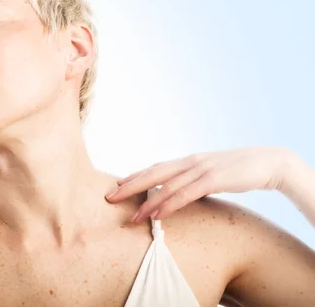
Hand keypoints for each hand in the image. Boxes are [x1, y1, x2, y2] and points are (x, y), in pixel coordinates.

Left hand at [105, 146, 294, 222]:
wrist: (268, 162)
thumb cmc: (238, 170)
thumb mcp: (211, 173)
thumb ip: (194, 180)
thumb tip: (178, 191)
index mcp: (188, 161)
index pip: (155, 168)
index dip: (135, 177)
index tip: (117, 186)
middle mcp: (190, 162)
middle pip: (153, 173)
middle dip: (130, 186)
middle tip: (110, 198)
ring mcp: (201, 169)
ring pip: (167, 186)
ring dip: (148, 203)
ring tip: (133, 217)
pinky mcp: (214, 179)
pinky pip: (187, 193)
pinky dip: (170, 204)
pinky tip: (158, 214)